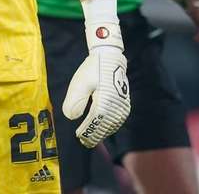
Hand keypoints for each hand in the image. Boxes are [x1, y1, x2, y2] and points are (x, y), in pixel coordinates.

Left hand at [62, 17, 130, 147]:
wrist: (110, 58)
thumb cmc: (93, 69)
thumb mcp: (79, 83)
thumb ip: (75, 101)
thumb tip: (73, 117)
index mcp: (104, 104)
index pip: (93, 123)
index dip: (86, 132)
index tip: (78, 136)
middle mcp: (115, 108)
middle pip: (103, 128)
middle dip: (93, 136)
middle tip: (84, 141)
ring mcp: (122, 107)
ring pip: (111, 126)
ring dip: (101, 133)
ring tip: (91, 138)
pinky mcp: (124, 105)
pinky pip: (117, 121)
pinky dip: (109, 127)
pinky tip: (102, 128)